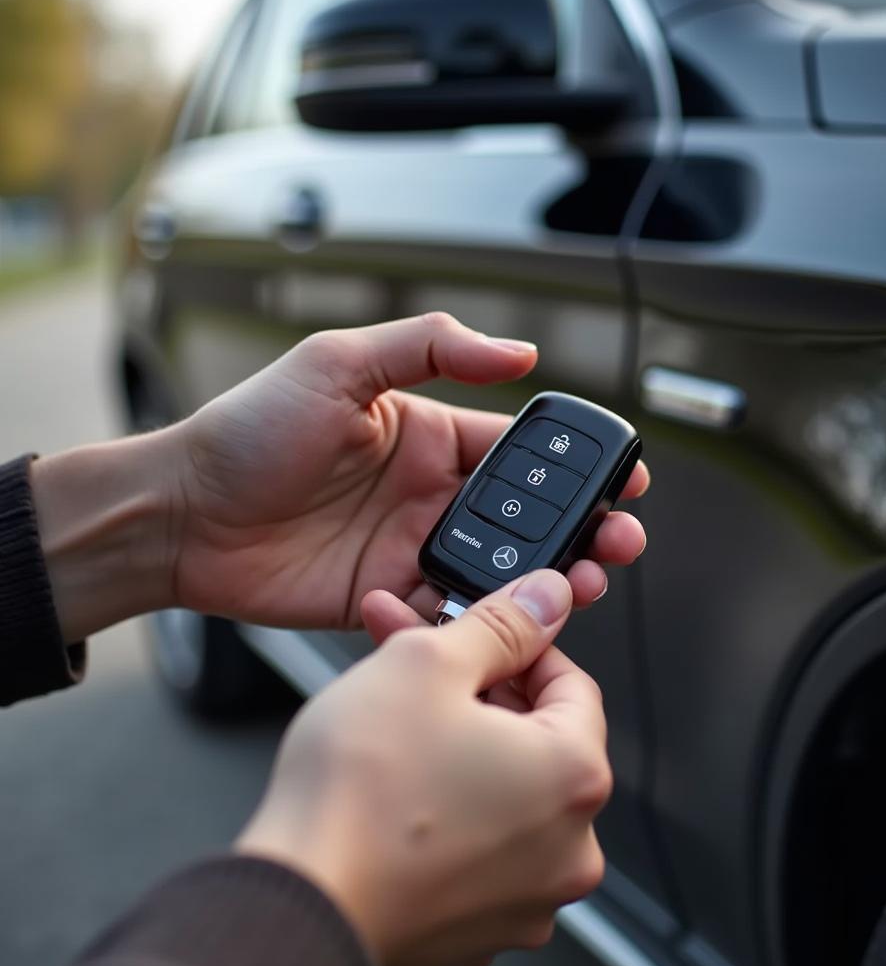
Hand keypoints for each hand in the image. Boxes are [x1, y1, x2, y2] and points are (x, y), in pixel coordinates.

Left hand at [174, 312, 647, 629]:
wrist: (183, 513)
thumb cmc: (250, 431)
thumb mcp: (339, 363)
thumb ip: (429, 348)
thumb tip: (520, 352)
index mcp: (428, 437)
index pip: (517, 451)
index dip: (573, 466)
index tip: (622, 475)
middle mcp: (429, 495)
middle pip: (527, 516)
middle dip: (583, 528)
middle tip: (621, 539)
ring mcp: (412, 549)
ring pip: (502, 568)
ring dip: (550, 576)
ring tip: (587, 580)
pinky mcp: (389, 599)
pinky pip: (452, 611)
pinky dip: (486, 617)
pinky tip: (513, 618)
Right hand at [237, 569, 609, 965]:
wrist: (297, 907)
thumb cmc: (356, 799)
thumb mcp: (427, 665)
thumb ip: (501, 623)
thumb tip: (545, 598)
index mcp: (574, 777)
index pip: (572, 683)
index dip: (516, 647)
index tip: (477, 638)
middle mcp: (568, 847)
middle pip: (535, 737)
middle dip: (475, 691)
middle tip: (420, 666)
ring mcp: (526, 896)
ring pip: (502, 788)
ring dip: (456, 743)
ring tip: (393, 719)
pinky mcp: (477, 926)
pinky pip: (476, 842)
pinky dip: (444, 806)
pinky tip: (392, 783)